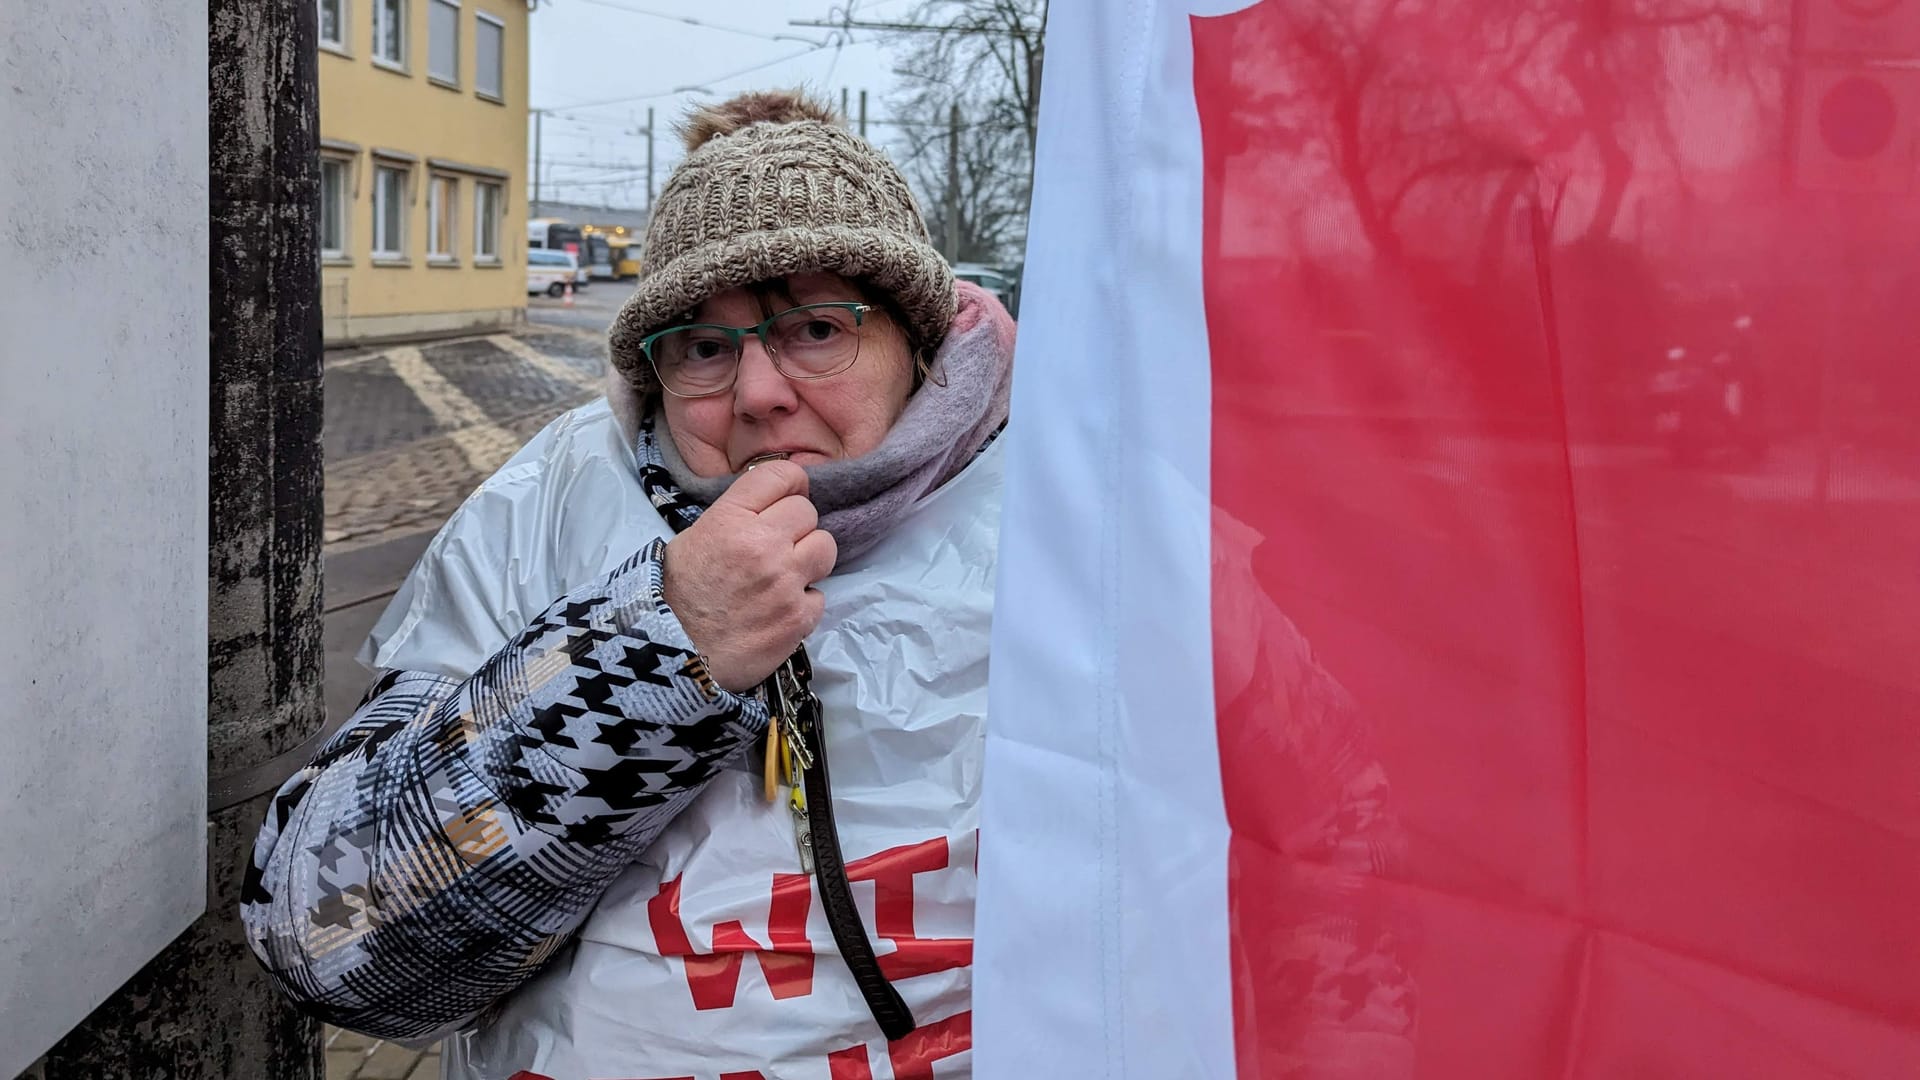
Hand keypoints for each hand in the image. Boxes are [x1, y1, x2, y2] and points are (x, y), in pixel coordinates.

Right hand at [661, 460, 835, 692]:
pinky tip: (778, 610)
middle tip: (778, 547)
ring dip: (809, 559)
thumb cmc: (676, 598)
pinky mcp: (798, 617)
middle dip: (795, 527)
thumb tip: (770, 505)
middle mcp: (762, 545)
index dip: (789, 485)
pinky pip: (820, 595)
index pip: (781, 476)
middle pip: (807, 512)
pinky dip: (803, 603)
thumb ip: (735, 517)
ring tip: (785, 576)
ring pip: (825, 548)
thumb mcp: (693, 540)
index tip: (787, 498)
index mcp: (730, 519)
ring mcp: (785, 582)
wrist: (674, 658)